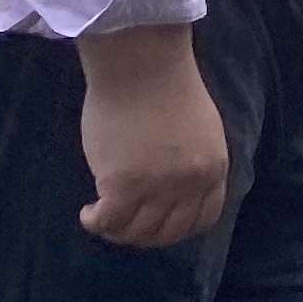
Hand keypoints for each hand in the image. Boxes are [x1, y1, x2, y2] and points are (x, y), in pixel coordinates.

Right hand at [77, 25, 229, 249]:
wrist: (143, 65)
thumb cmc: (167, 87)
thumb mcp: (200, 130)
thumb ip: (191, 162)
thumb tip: (171, 190)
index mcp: (214, 168)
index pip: (203, 219)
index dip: (177, 229)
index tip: (156, 224)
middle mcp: (189, 184)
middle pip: (168, 232)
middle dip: (144, 236)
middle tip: (123, 224)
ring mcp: (157, 187)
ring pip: (136, 232)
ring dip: (117, 232)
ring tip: (104, 217)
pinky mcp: (122, 186)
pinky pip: (108, 222)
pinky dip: (95, 223)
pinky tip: (88, 213)